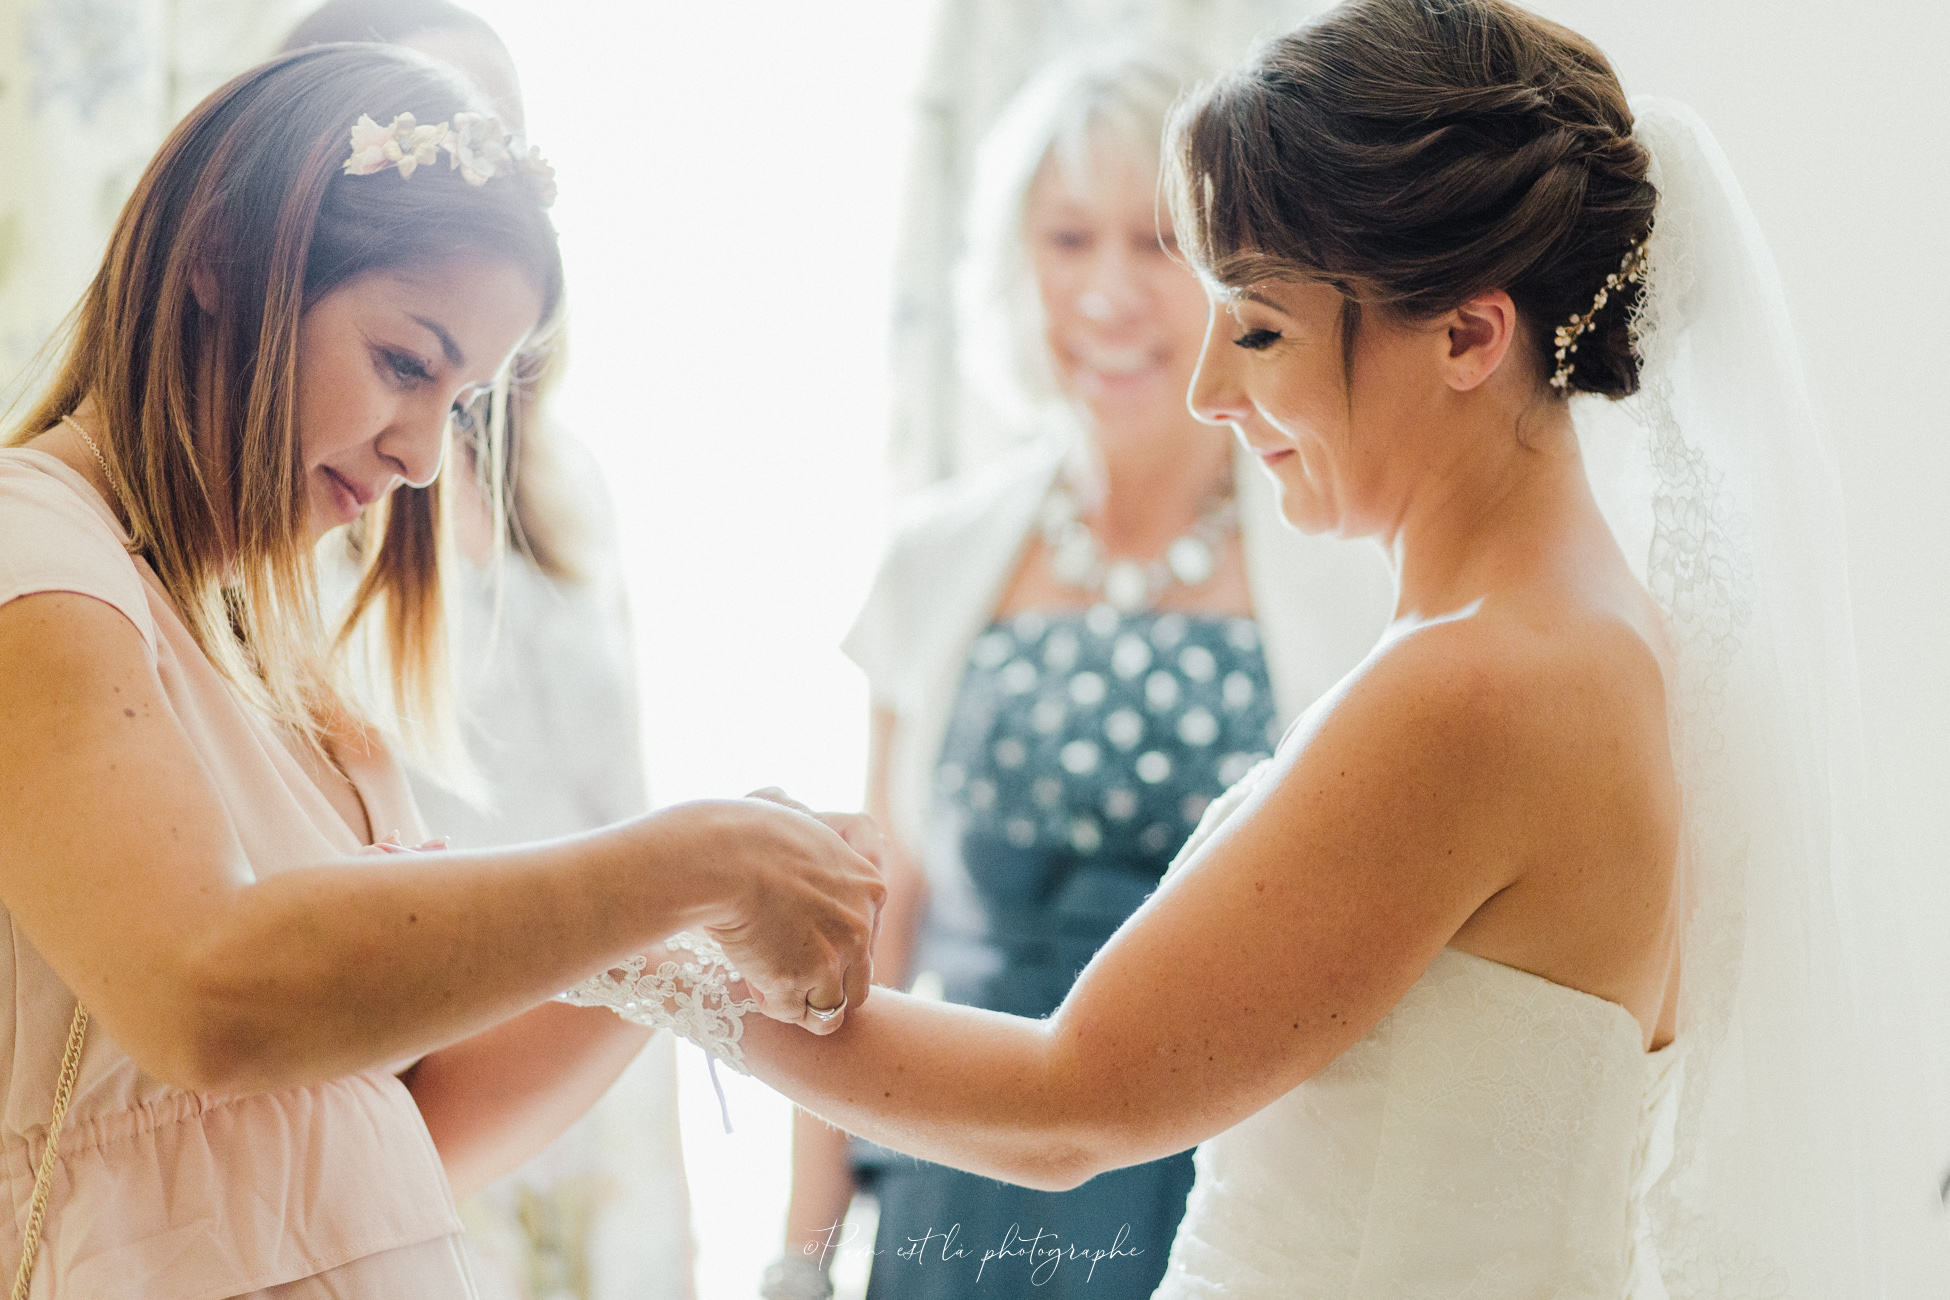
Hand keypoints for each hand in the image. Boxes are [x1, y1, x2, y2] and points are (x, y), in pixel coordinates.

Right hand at [676, 795, 884, 1034]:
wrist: (718, 855)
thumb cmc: (741, 829)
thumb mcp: (790, 811)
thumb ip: (805, 819)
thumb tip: (785, 801)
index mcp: (869, 884)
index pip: (868, 935)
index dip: (831, 944)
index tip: (800, 939)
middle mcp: (862, 923)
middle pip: (858, 978)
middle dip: (823, 980)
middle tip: (786, 967)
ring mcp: (835, 955)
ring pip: (832, 1006)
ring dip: (802, 999)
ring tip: (767, 980)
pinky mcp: (802, 980)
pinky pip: (794, 1014)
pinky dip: (774, 1005)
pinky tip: (753, 982)